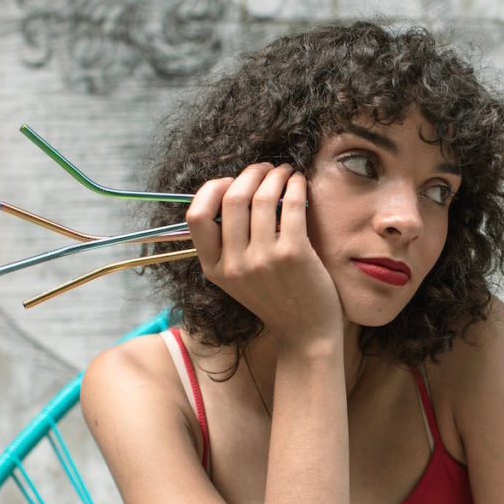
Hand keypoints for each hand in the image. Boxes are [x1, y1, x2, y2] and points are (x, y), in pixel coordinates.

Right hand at [186, 163, 342, 347]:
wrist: (307, 334)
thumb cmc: (276, 299)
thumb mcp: (238, 279)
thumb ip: (229, 246)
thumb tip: (231, 193)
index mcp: (213, 269)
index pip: (195, 216)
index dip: (212, 189)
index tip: (232, 182)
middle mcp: (233, 265)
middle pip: (231, 198)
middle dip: (250, 173)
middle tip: (266, 169)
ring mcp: (262, 260)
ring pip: (261, 196)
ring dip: (275, 174)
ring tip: (285, 172)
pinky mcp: (293, 254)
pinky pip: (290, 204)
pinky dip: (294, 185)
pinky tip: (299, 183)